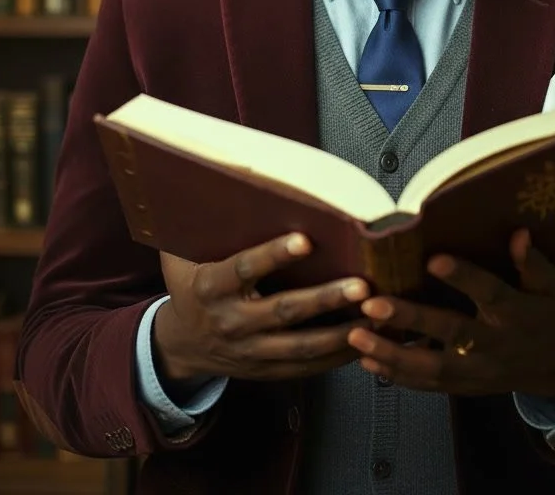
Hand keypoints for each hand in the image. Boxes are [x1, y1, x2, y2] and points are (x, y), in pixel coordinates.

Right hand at [153, 232, 370, 383]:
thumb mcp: (183, 256)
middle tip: (360, 285)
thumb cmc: (192, 287)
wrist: (182, 344)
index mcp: (211, 287)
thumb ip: (203, 229)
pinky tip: (362, 341)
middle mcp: (231, 321)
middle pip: (283, 310)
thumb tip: (221, 184)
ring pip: (301, 345)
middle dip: (325, 298)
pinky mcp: (265, 370)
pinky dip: (335, 357)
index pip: (245, 268)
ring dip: (339, 332)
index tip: (305, 240)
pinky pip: (305, 367)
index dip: (273, 254)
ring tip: (372, 315)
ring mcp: (249, 351)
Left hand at [346, 229, 554, 398]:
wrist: (552, 367)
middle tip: (373, 305)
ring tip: (356, 337)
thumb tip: (519, 234)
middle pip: (451, 332)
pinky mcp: (463, 386)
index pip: (489, 292)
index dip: (464, 277)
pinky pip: (427, 385)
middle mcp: (493, 343)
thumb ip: (534, 263)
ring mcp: (476, 370)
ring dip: (391, 354)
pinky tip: (367, 362)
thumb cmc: (543, 314)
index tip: (433, 259)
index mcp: (516, 313)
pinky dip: (396, 377)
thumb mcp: (550, 287)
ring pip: (432, 367)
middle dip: (411, 319)